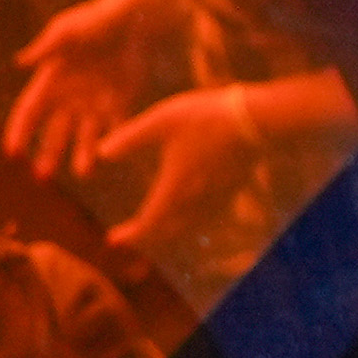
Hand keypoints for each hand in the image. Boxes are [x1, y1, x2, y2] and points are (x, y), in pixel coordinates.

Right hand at [2, 0, 172, 181]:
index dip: (19, 131)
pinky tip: (111, 159)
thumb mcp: (68, 30)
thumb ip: (47, 47)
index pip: (29, 111)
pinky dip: (111, 145)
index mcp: (51, 80)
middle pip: (53, 132)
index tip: (12, 152)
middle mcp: (69, 97)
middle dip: (47, 154)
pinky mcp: (119, 105)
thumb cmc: (96, 20)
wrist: (132, 21)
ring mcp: (94, 103)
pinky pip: (113, 130)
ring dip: (81, 156)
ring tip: (84, 173)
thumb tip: (21, 62)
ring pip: (83, 137)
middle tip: (42, 177)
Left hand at [92, 83, 268, 253]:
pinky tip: (187, 215)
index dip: (131, 235)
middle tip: (127, 239)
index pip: (149, 222)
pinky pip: (205, 219)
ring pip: (188, 228)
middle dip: (145, 238)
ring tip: (154, 229)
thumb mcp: (160, 121)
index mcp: (175, 187)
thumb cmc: (206, 117)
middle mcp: (196, 201)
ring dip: (167, 233)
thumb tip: (100, 153)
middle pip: (168, 232)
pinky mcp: (231, 192)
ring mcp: (216, 199)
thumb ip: (129, 138)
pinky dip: (189, 224)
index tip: (112, 240)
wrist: (257, 120)